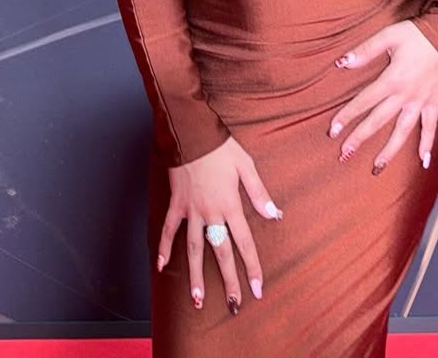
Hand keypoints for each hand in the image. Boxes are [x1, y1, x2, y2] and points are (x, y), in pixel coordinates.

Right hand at [157, 135, 282, 313]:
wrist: (191, 133)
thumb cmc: (221, 147)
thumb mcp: (246, 166)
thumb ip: (260, 193)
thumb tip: (275, 215)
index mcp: (230, 204)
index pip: (245, 242)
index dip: (253, 266)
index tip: (258, 288)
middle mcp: (211, 213)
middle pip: (222, 252)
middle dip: (229, 280)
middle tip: (234, 305)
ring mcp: (191, 211)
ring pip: (194, 249)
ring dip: (196, 275)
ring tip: (198, 300)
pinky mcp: (176, 205)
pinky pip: (169, 230)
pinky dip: (164, 248)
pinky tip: (161, 267)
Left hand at [327, 20, 437, 172]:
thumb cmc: (416, 34)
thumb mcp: (388, 36)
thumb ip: (366, 50)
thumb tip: (343, 63)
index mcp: (392, 79)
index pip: (364, 101)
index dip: (347, 115)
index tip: (333, 130)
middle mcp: (405, 95)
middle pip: (379, 120)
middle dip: (360, 138)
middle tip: (344, 154)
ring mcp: (420, 101)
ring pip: (403, 131)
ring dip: (389, 150)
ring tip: (377, 167)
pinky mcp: (434, 102)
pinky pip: (430, 127)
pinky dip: (428, 144)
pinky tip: (423, 162)